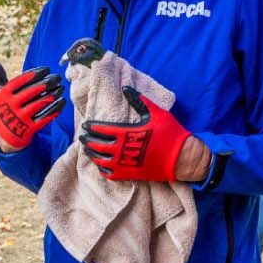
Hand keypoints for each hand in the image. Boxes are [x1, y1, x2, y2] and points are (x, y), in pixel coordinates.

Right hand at [0, 56, 64, 150]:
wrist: (4, 134)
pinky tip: (61, 101)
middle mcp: (10, 106)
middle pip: (31, 92)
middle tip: (57, 77)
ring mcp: (20, 118)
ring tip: (61, 88)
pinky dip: (55, 109)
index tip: (46, 69)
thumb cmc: (4, 107)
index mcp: (3, 95)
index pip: (20, 81)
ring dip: (52, 95)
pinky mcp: (28, 129)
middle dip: (46, 83)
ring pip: (39, 104)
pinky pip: (44, 117)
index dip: (34, 74)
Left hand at [79, 87, 197, 181]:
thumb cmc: (169, 132)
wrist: (181, 157)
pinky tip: (100, 164)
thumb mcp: (155, 112)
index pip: (101, 130)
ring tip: (87, 149)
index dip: (91, 127)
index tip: (85, 125)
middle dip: (87, 140)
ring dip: (92, 154)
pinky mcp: (130, 175)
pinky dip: (102, 169)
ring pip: (101, 160)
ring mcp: (125, 164)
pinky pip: (110, 174)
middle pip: (97, 145)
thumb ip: (138, 100)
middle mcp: (122, 150)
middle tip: (82, 136)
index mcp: (127, 133)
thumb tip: (125, 88)